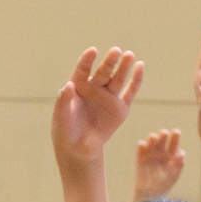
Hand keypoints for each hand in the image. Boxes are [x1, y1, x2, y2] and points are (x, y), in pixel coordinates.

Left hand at [51, 47, 142, 166]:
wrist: (78, 150)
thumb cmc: (65, 131)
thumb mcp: (60, 117)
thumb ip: (63, 102)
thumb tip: (68, 85)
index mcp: (78, 86)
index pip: (83, 70)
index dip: (87, 60)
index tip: (92, 51)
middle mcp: (94, 88)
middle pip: (103, 72)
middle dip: (109, 62)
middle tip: (115, 51)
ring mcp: (108, 97)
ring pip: (117, 79)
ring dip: (124, 67)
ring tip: (129, 55)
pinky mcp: (120, 108)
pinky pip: (130, 92)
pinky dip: (136, 80)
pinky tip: (140, 67)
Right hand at [132, 129, 184, 201]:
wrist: (148, 196)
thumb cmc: (163, 186)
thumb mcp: (173, 176)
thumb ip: (178, 165)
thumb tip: (182, 153)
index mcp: (170, 157)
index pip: (173, 145)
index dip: (175, 138)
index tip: (176, 132)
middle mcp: (160, 154)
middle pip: (162, 142)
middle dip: (162, 136)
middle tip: (163, 132)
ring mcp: (149, 156)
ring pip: (151, 144)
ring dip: (152, 139)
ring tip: (153, 137)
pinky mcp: (139, 159)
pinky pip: (140, 151)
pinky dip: (141, 147)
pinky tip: (142, 144)